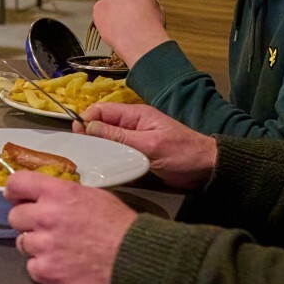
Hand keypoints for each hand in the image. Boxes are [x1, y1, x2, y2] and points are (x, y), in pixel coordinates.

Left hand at [4, 173, 136, 283]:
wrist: (135, 258)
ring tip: (60, 248)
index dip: (15, 191)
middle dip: (28, 221)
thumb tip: (42, 196)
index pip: (16, 183)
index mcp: (58, 193)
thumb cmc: (120, 226)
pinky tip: (62, 264)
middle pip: (14, 216)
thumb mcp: (93, 195)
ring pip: (22, 243)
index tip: (18, 197)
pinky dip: (44, 267)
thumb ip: (62, 194)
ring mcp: (44, 246)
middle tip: (46, 227)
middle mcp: (46, 217)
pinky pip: (31, 267)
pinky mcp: (46, 272)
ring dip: (37, 245)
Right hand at [77, 102, 217, 189]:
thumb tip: (88, 127)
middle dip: (88, 138)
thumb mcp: (149, 145)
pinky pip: (115, 157)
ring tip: (87, 164)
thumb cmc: (183, 154)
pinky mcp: (136, 158)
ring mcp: (134, 143)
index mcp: (135, 115)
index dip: (86, 120)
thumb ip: (119, 136)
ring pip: (106, 144)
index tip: (76, 136)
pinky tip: (102, 172)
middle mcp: (131, 127)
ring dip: (97, 153)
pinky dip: (108, 163)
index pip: (101, 110)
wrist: (208, 171)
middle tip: (78, 154)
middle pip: (100, 127)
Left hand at [91, 0, 169, 67]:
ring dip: (114, 8)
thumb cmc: (151, 27)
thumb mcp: (158, 8)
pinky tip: (114, 27)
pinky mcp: (98, 8)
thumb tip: (143, 0)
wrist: (139, 43)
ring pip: (110, 0)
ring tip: (123, 24)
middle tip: (129, 13)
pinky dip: (105, 17)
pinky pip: (101, 10)